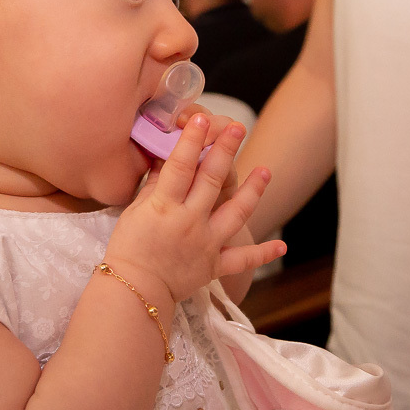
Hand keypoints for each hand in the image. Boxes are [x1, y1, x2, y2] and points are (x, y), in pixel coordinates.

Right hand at [107, 114, 282, 302]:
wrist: (134, 292)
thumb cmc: (128, 248)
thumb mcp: (135, 211)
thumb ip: (155, 185)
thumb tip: (169, 156)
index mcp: (164, 207)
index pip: (180, 166)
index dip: (192, 140)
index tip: (202, 118)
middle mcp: (189, 222)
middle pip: (212, 181)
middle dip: (225, 151)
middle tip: (238, 128)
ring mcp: (205, 244)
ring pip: (235, 213)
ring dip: (253, 191)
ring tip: (266, 171)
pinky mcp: (214, 265)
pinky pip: (242, 260)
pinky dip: (262, 254)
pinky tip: (282, 246)